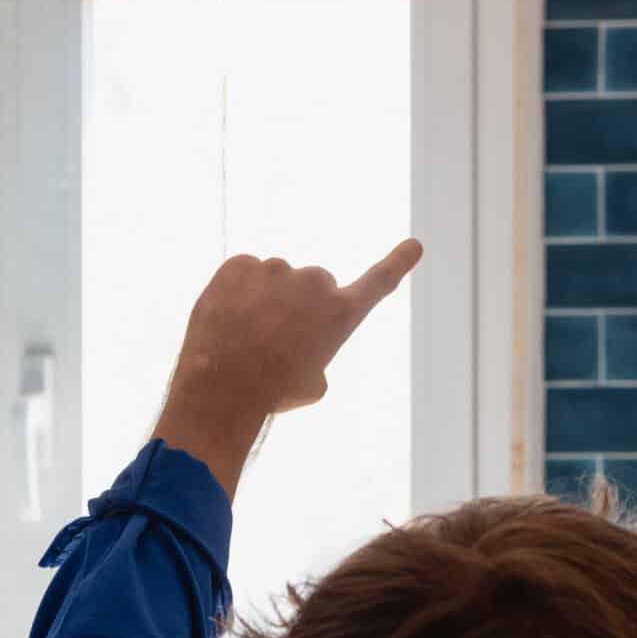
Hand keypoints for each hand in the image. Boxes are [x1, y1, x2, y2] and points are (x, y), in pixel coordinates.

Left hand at [154, 239, 423, 498]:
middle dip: (298, 306)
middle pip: (311, 287)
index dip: (397, 263)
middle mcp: (314, 283)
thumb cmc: (272, 392)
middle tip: (274, 341)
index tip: (414, 246)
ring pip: (274, 282)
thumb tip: (296, 342)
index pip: (378, 283)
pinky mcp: (240, 264)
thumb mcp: (311, 385)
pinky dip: (236, 294)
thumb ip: (314, 355)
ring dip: (263, 302)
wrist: (223, 384)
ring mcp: (275, 269)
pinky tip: (227, 322)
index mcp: (341, 314)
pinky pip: (243, 275)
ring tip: (245, 337)